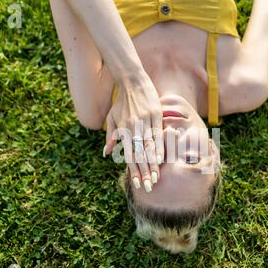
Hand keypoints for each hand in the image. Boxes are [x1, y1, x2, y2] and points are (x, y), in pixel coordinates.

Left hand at [104, 71, 163, 192]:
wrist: (131, 80)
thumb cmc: (121, 102)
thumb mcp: (112, 118)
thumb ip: (111, 136)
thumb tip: (106, 154)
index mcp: (123, 130)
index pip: (128, 155)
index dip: (133, 170)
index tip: (137, 183)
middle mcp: (133, 127)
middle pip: (139, 155)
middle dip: (144, 172)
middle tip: (148, 187)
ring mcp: (145, 121)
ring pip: (149, 147)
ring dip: (152, 164)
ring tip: (156, 178)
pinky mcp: (155, 114)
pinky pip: (157, 134)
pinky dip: (159, 148)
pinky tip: (161, 159)